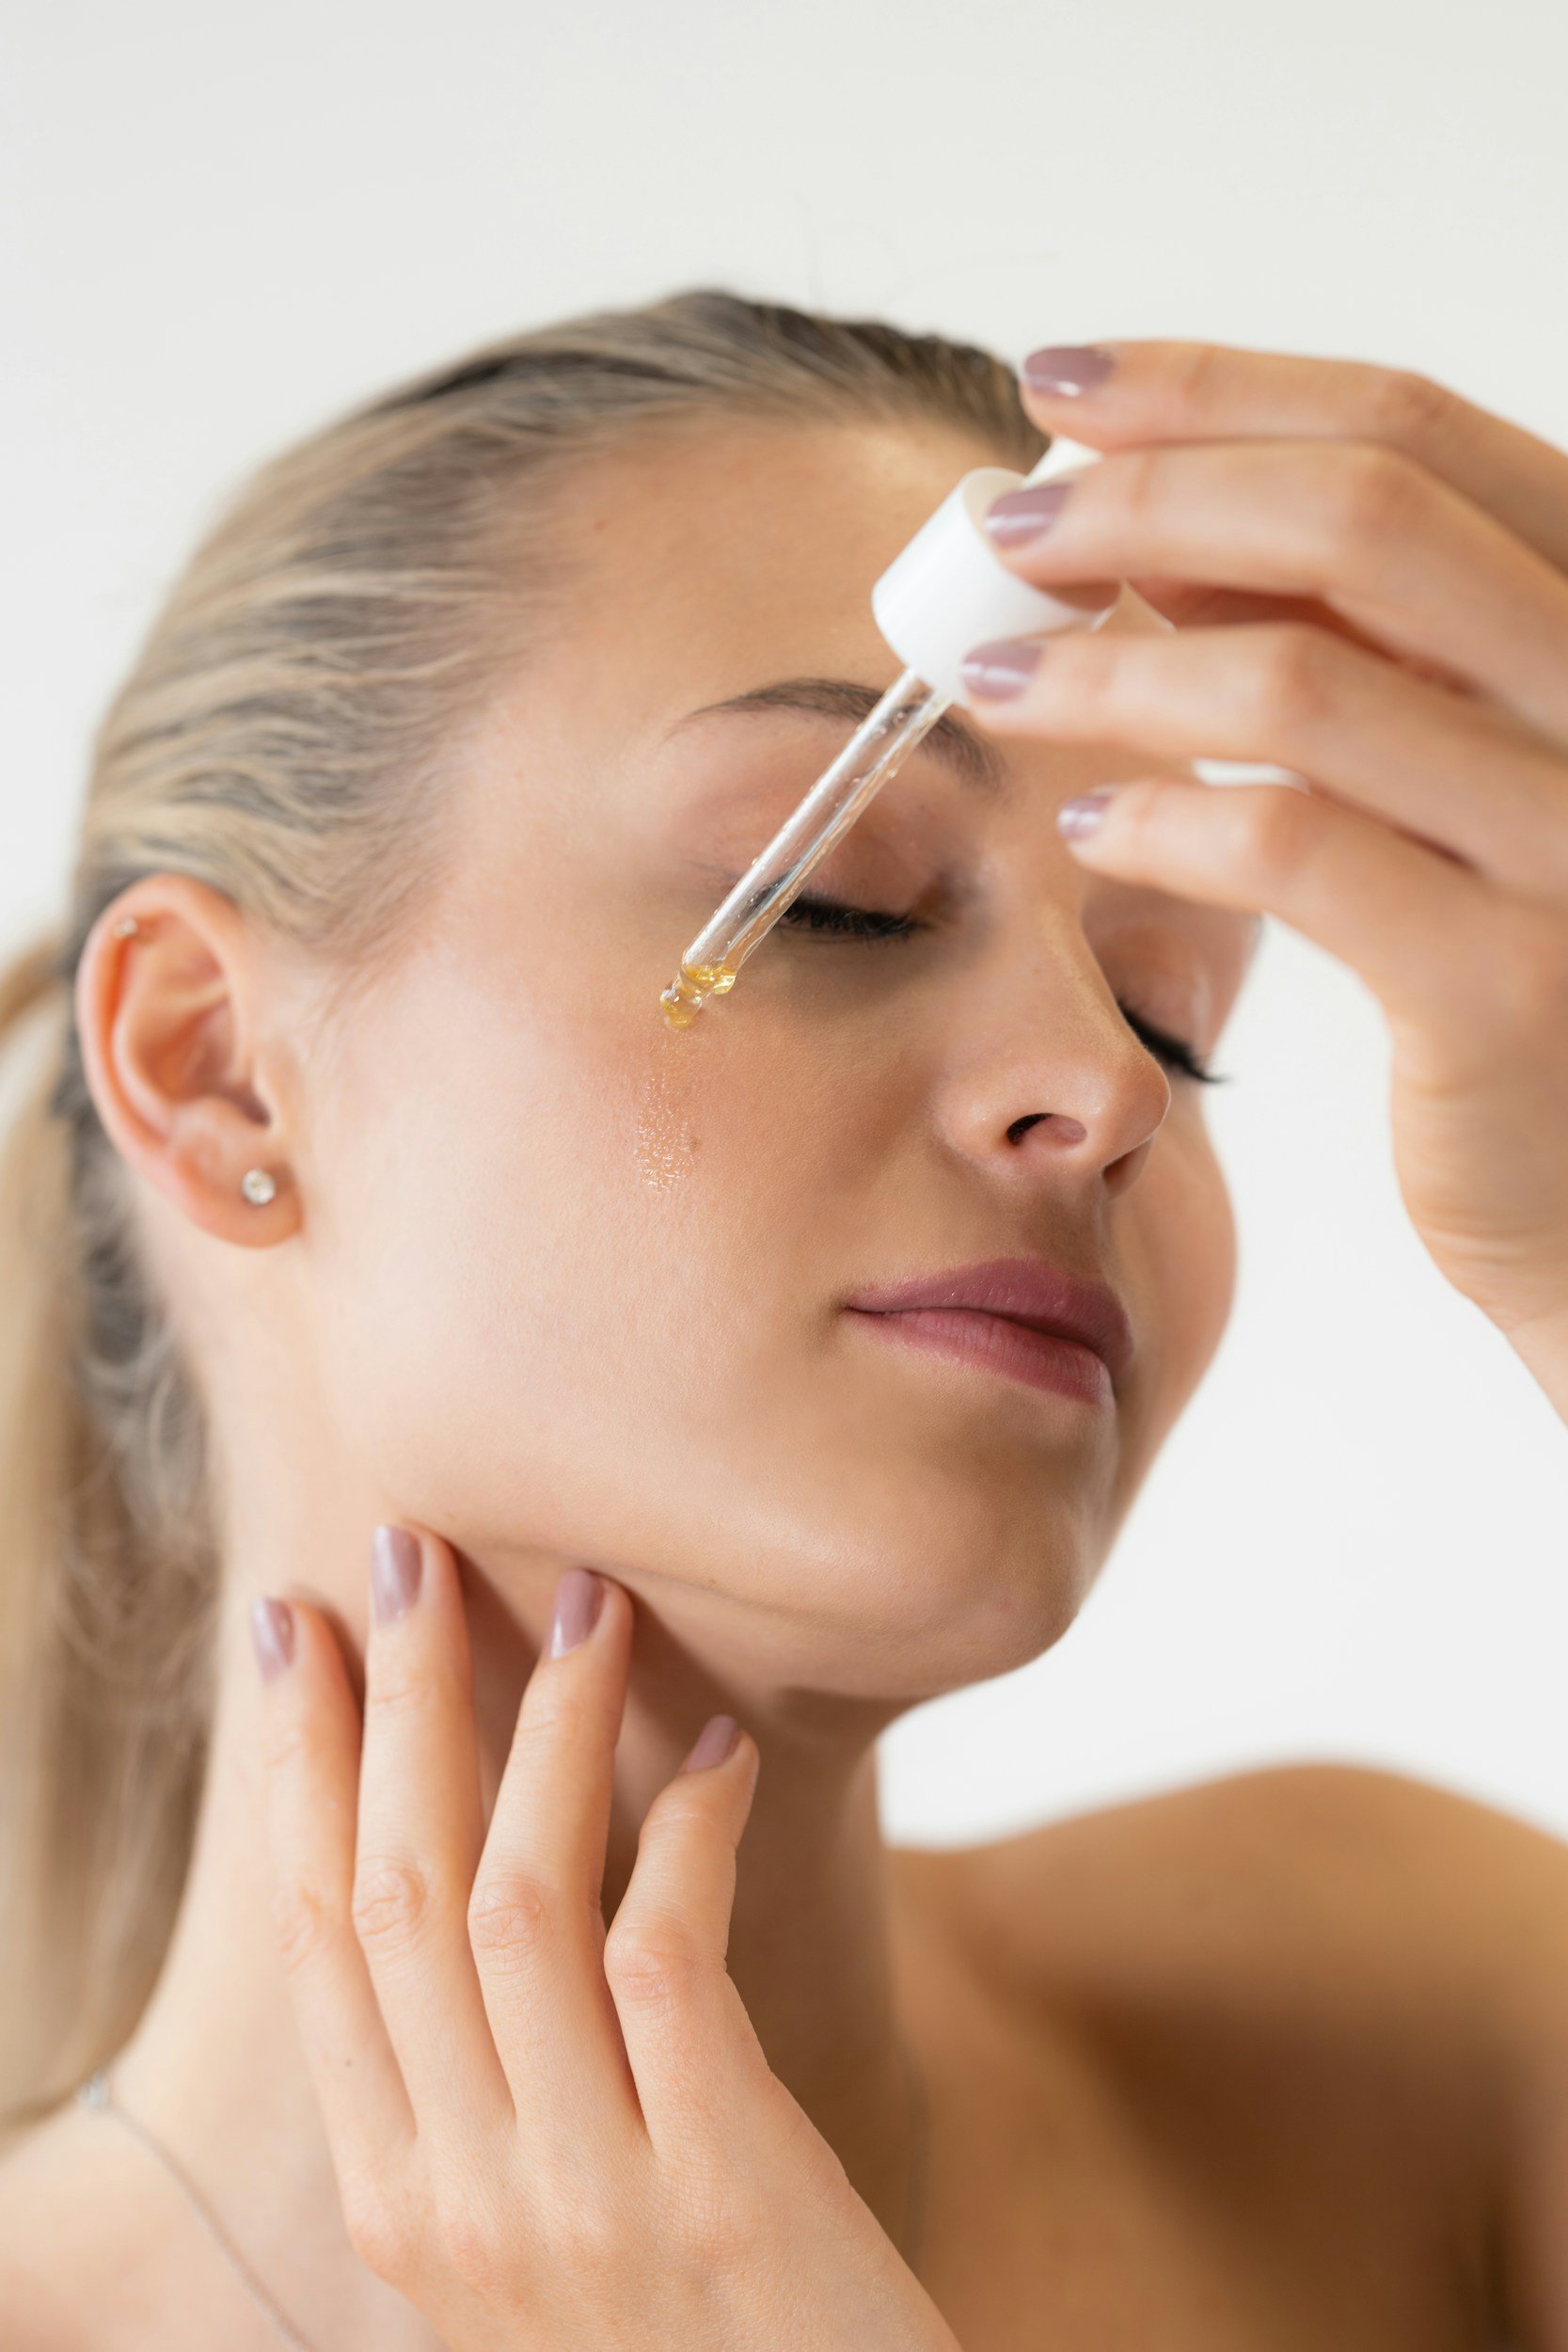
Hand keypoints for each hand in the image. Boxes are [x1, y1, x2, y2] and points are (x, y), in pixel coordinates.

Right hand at [254, 1533, 956, 2351]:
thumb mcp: (548, 2242)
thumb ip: (502, 2100)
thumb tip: (498, 1899)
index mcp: (402, 2202)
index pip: (316, 1944)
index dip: (300, 1772)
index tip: (302, 1635)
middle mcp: (461, 2200)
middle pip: (390, 1891)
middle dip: (396, 1701)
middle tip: (410, 1547)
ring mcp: (580, 2202)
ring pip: (510, 1899)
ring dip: (542, 1726)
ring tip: (591, 1599)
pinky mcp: (717, 2194)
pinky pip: (662, 1955)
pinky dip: (681, 1830)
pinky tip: (718, 1752)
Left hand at [965, 339, 1567, 1409]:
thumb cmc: (1523, 963)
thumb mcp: (1463, 762)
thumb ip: (1356, 643)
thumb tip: (1164, 534)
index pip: (1414, 430)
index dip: (1219, 388)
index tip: (1061, 388)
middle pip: (1360, 517)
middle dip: (1146, 501)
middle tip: (1000, 532)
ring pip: (1303, 681)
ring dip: (1111, 666)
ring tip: (997, 681)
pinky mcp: (1508, 987)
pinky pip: (1292, 851)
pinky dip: (1159, 822)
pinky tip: (1084, 829)